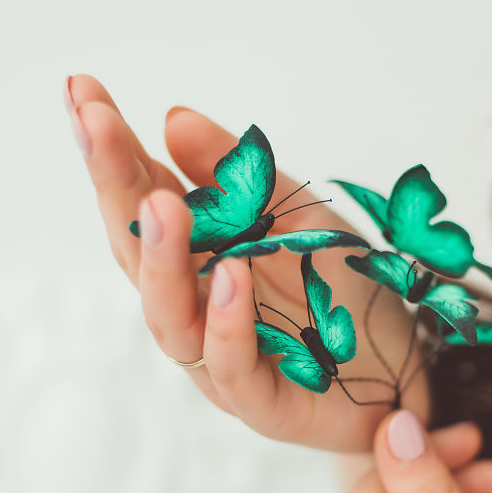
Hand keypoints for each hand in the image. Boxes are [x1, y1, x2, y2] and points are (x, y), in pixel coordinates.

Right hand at [65, 75, 428, 450]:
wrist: (410, 364)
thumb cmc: (343, 292)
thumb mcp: (300, 214)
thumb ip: (243, 177)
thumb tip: (172, 119)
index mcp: (198, 258)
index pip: (141, 201)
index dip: (111, 151)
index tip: (82, 89)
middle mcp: (196, 308)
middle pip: (139, 254)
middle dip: (115, 187)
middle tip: (97, 127)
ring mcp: (223, 359)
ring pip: (171, 318)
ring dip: (162, 260)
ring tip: (159, 203)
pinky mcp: (264, 403)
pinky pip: (234, 369)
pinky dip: (226, 324)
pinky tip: (229, 275)